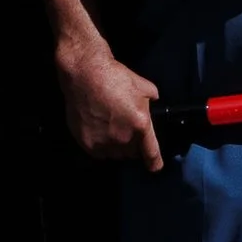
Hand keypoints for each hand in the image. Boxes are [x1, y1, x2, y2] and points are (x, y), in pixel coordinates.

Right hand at [58, 39, 164, 172]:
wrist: (85, 74)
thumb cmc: (116, 76)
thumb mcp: (144, 86)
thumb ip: (153, 100)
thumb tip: (155, 103)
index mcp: (141, 125)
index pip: (152, 155)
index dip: (155, 163)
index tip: (155, 166)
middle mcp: (124, 138)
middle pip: (132, 154)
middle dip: (133, 146)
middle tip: (126, 131)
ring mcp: (104, 142)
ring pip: (115, 155)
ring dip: (116, 147)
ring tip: (111, 131)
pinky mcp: (87, 143)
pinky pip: (99, 153)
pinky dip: (101, 147)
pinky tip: (99, 132)